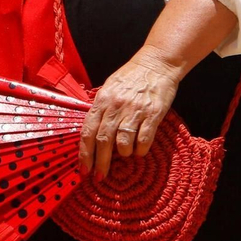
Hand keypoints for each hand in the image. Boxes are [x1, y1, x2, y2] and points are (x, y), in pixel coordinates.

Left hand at [77, 50, 180, 179]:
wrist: (157, 64)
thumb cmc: (131, 77)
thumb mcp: (109, 88)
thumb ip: (100, 109)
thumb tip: (90, 135)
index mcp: (102, 100)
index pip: (88, 131)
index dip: (84, 153)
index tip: (83, 169)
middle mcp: (116, 106)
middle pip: (103, 141)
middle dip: (100, 163)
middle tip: (99, 176)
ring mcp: (135, 110)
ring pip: (123, 143)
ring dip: (123, 154)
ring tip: (125, 154)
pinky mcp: (153, 114)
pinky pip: (144, 140)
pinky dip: (140, 150)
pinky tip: (139, 149)